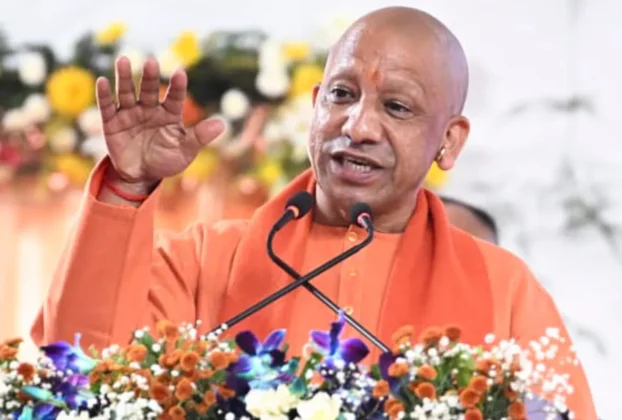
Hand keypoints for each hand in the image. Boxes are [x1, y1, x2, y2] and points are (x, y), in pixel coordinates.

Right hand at [96, 56, 224, 192]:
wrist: (141, 176)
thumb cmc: (166, 161)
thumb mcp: (185, 151)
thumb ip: (200, 137)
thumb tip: (222, 124)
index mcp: (169, 114)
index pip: (175, 97)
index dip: (177, 86)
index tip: (180, 73)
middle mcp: (149, 109)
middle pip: (149, 89)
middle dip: (149, 76)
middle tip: (151, 62)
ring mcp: (130, 114)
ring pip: (127, 92)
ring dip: (125, 77)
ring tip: (124, 60)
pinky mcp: (112, 123)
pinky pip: (108, 107)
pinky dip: (104, 95)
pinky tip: (102, 81)